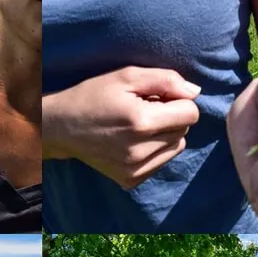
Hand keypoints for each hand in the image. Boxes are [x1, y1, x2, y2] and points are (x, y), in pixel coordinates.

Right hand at [43, 67, 200, 188]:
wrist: (61, 128)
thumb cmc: (93, 96)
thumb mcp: (126, 76)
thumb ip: (165, 80)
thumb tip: (196, 92)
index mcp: (142, 122)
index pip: (190, 113)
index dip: (178, 101)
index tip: (158, 97)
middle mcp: (140, 150)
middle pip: (185, 131)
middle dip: (171, 117)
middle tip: (144, 110)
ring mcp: (135, 170)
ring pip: (176, 148)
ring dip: (165, 135)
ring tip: (138, 126)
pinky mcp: (131, 181)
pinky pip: (161, 162)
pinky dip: (155, 150)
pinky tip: (132, 142)